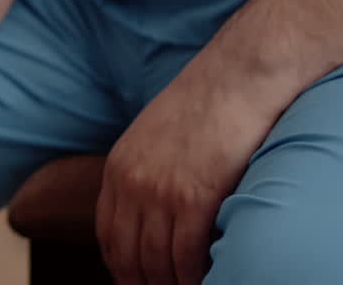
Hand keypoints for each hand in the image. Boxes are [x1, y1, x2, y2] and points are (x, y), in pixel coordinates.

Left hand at [96, 54, 276, 283]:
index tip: (134, 281)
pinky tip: (205, 281)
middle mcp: (132, 183)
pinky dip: (193, 277)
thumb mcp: (153, 136)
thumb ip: (144, 170)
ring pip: (156, 261)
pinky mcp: (195, 197)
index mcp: (118, 168)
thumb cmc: (203, 105)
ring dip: (169, 284)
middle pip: (128, 254)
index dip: (120, 266)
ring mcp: (161, 191)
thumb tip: (150, 207)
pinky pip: (187, 255)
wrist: (235, 78)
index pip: (108, 234)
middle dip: (141, 282)